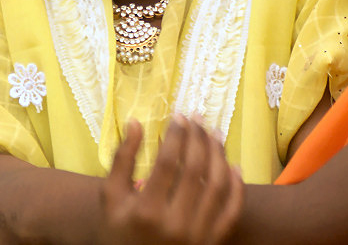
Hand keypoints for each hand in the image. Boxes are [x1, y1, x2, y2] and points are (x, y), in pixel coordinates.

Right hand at [101, 116, 243, 244]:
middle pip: (196, 169)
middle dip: (198, 137)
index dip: (176, 134)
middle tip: (197, 118)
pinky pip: (232, 212)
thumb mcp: (110, 197)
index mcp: (147, 211)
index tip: (178, 116)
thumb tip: (135, 122)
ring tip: (214, 133)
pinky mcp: (211, 243)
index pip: (169, 162)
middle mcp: (176, 224)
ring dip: (219, 154)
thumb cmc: (118, 230)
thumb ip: (122, 159)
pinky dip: (237, 188)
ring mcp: (197, 236)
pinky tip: (233, 165)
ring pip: (218, 186)